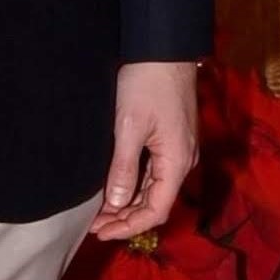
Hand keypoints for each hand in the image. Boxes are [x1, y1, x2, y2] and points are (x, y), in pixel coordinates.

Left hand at [90, 60, 198, 239]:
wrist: (165, 47)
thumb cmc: (147, 83)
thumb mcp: (129, 127)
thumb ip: (123, 169)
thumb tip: (115, 205)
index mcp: (177, 162)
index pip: (156, 211)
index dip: (128, 227)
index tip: (100, 232)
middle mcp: (184, 160)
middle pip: (157, 202)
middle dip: (126, 217)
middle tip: (95, 224)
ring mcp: (181, 148)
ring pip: (156, 188)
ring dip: (130, 202)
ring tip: (101, 209)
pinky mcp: (174, 137)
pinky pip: (156, 172)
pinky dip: (136, 184)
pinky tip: (116, 185)